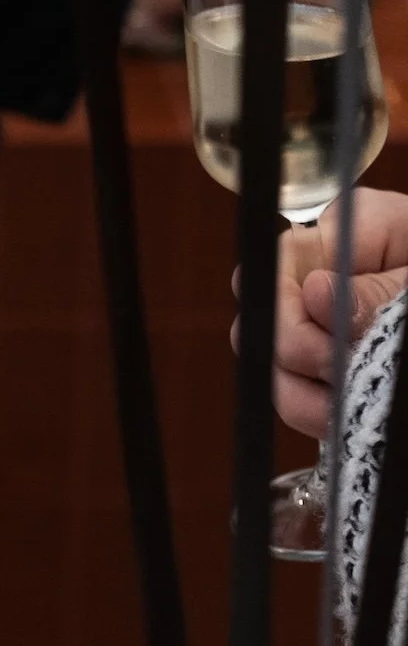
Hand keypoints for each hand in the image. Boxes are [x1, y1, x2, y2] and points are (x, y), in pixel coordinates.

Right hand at [258, 188, 407, 436]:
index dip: (287, 311)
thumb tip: (315, 294)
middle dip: (298, 359)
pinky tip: (353, 415)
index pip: (279, 262)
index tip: (323, 347)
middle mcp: (329, 270)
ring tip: (353, 409)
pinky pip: (299, 391)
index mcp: (354, 229)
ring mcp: (327, 319)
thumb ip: (380, 293)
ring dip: (307, 397)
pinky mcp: (335, 362)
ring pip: (274, 364)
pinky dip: (320, 413)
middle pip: (265, 316)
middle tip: (347, 379)